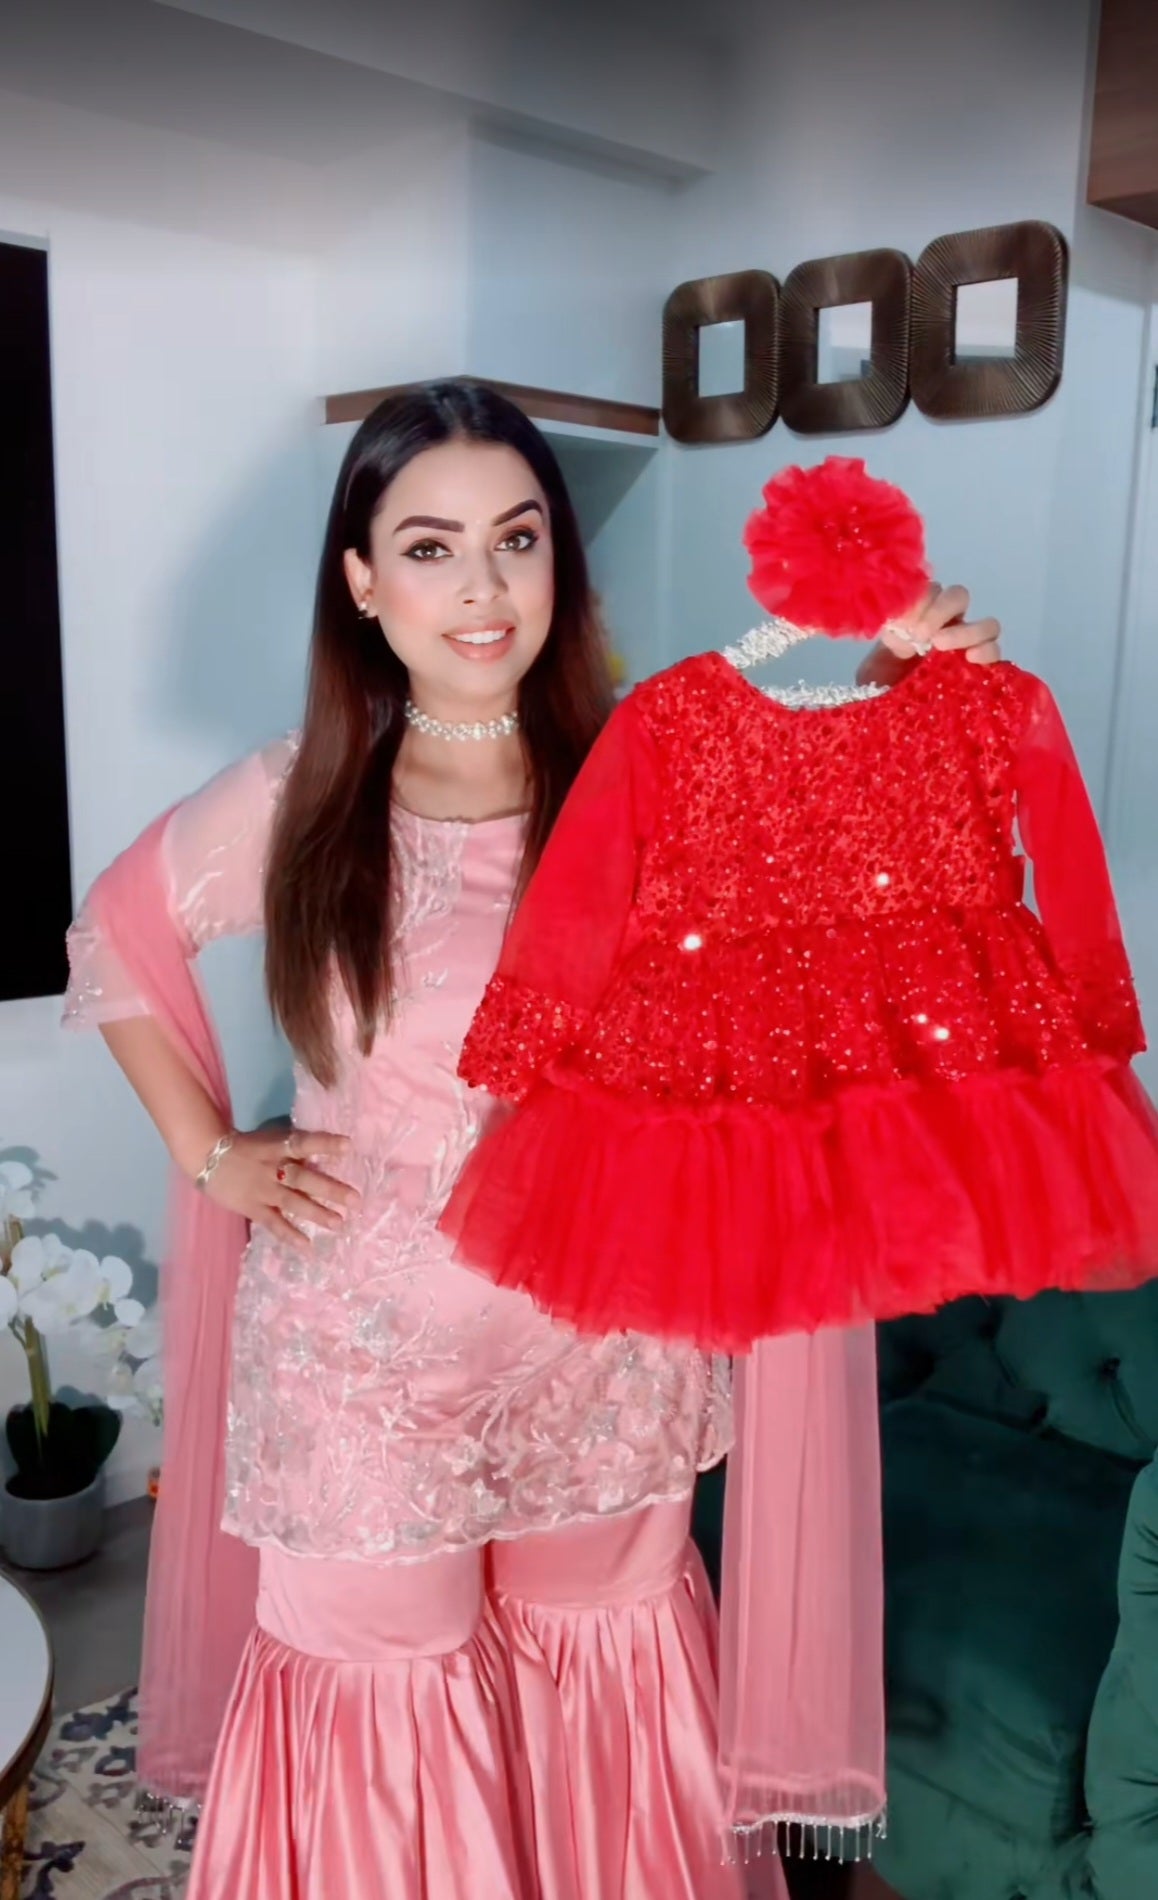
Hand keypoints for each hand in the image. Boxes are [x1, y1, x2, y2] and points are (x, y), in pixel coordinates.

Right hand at [199, 1126, 358, 1247]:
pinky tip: (307, 1246)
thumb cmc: (246, 1146)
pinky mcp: (253, 1208)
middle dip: (330, 1189)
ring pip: (293, 1202)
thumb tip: (323, 1154)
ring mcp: (263, 1190)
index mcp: (277, 1147)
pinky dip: (290, 1235)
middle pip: (304, 1178)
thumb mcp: (269, 1140)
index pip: (303, 1142)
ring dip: (317, 1214)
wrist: (207, 1155)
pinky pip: (273, 1223)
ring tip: (339, 1223)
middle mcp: (272, 1168)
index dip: (325, 1144)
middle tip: (356, 1200)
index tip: (349, 1146)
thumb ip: (291, 1149)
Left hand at [859, 585, 1001, 686]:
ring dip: (966, 630)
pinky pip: (995, 652)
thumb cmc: (883, 686)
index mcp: (922, 615)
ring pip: (986, 623)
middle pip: (959, 597)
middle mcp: (949, 625)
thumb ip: (881, 647)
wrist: (894, 716)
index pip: (929, 590)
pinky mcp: (983, 668)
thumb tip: (889, 628)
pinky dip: (987, 651)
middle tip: (920, 634)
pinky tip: (969, 659)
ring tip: (940, 646)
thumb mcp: (873, 665)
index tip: (901, 621)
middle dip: (940, 610)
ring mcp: (970, 646)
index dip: (919, 599)